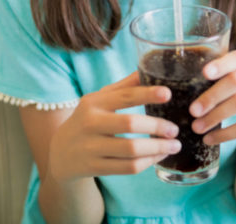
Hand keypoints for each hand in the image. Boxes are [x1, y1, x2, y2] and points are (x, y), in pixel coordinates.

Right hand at [47, 72, 180, 181]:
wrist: (60, 153)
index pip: (124, 96)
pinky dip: (148, 162)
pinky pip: (127, 167)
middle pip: (130, 124)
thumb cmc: (88, 120)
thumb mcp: (99, 100)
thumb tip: (148, 67)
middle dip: (157, 127)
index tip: (168, 94)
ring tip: (174, 145)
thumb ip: (123, 87)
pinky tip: (158, 157)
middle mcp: (89, 123)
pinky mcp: (93, 167)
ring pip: (131, 150)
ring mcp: (90, 147)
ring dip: (157, 148)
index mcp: (93, 102)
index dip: (147, 94)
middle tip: (175, 129)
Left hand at [189, 50, 235, 145]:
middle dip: (211, 96)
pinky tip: (209, 139)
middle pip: (235, 82)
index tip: (204, 73)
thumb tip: (178, 85)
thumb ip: (214, 77)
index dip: (221, 65)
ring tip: (196, 127)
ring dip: (215, 117)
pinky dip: (225, 134)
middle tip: (192, 110)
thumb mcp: (232, 81)